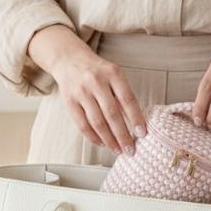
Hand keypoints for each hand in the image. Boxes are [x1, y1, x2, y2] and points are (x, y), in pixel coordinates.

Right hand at [28, 25, 146, 154]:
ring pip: (97, 122)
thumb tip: (135, 123)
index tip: (142, 133)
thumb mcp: (113, 75)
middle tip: (130, 149)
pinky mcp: (69, 102)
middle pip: (112, 114)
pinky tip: (102, 143)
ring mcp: (81, 92)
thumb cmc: (97, 71)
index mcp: (112, 73)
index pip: (127, 99)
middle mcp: (96, 82)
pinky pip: (82, 125)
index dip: (136, 118)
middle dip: (122, 135)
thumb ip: (123, 94)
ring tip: (117, 150)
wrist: (69, 60)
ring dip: (109, 140)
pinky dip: (93, 137)